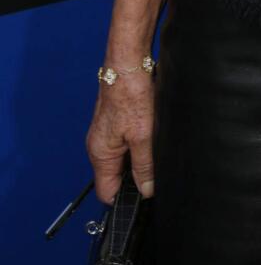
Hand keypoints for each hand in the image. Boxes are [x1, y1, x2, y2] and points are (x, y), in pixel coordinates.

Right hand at [86, 69, 156, 202]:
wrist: (128, 65)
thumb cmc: (131, 96)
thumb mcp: (143, 136)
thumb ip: (144, 166)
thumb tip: (146, 190)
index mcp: (100, 155)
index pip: (106, 192)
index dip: (125, 199)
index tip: (144, 198)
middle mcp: (99, 147)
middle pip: (116, 177)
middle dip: (135, 180)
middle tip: (156, 175)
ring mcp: (107, 135)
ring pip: (123, 160)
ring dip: (139, 161)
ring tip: (155, 154)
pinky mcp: (116, 124)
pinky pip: (127, 144)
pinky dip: (139, 147)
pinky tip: (152, 139)